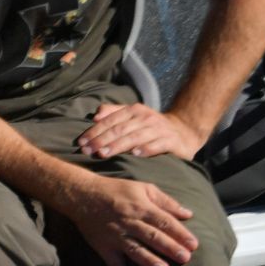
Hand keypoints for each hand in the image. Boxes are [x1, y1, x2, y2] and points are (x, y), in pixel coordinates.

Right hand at [63, 175, 198, 265]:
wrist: (81, 194)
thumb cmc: (116, 190)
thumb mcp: (143, 188)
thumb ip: (166, 201)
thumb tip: (188, 214)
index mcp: (141, 207)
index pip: (164, 221)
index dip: (180, 233)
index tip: (194, 244)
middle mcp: (129, 222)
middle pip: (152, 236)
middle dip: (169, 247)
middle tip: (185, 258)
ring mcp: (116, 236)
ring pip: (135, 249)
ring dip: (148, 260)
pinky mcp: (104, 246)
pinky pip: (113, 263)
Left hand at [78, 102, 203, 159]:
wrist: (183, 131)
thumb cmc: (150, 127)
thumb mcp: (132, 117)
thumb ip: (113, 113)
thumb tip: (95, 115)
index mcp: (134, 110)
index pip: (110, 121)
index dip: (94, 131)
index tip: (81, 142)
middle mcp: (146, 118)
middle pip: (120, 129)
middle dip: (102, 140)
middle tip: (87, 151)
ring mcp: (160, 129)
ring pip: (135, 137)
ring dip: (118, 146)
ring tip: (104, 154)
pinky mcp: (172, 140)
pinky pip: (158, 144)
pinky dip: (146, 149)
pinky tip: (135, 155)